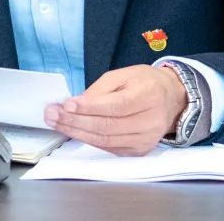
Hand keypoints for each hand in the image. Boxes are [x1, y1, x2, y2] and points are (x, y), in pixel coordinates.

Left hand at [43, 64, 187, 155]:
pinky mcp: (139, 150)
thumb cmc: (145, 83)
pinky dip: (88, 140)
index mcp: (149, 95)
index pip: (116, 105)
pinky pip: (109, 148)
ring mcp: (145, 139)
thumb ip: (100, 89)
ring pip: (105, 140)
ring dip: (76, 132)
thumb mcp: (124, 74)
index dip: (89, 107)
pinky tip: (73, 131)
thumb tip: (74, 104)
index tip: (66, 104)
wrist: (171, 99)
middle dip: (75, 121)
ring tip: (56, 123)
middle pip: (107, 126)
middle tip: (52, 114)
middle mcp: (150, 120)